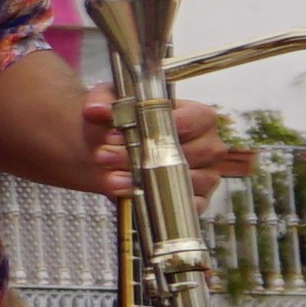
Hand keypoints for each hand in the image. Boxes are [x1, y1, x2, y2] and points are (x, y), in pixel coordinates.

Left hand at [76, 90, 256, 204]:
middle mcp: (210, 146)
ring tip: (110, 177)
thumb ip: (103, 101)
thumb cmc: (128, 120)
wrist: (122, 149)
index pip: (189, 122)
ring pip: (181, 181)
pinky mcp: (199, 200)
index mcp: (201, 117)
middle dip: (139, 157)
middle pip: (182, 154)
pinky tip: (130, 195)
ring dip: (143, 180)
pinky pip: (186, 206)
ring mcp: (207, 175)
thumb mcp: (114, 102)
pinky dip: (157, 202)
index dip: (151, 129)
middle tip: (104, 157)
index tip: (117, 135)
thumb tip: (95, 111)